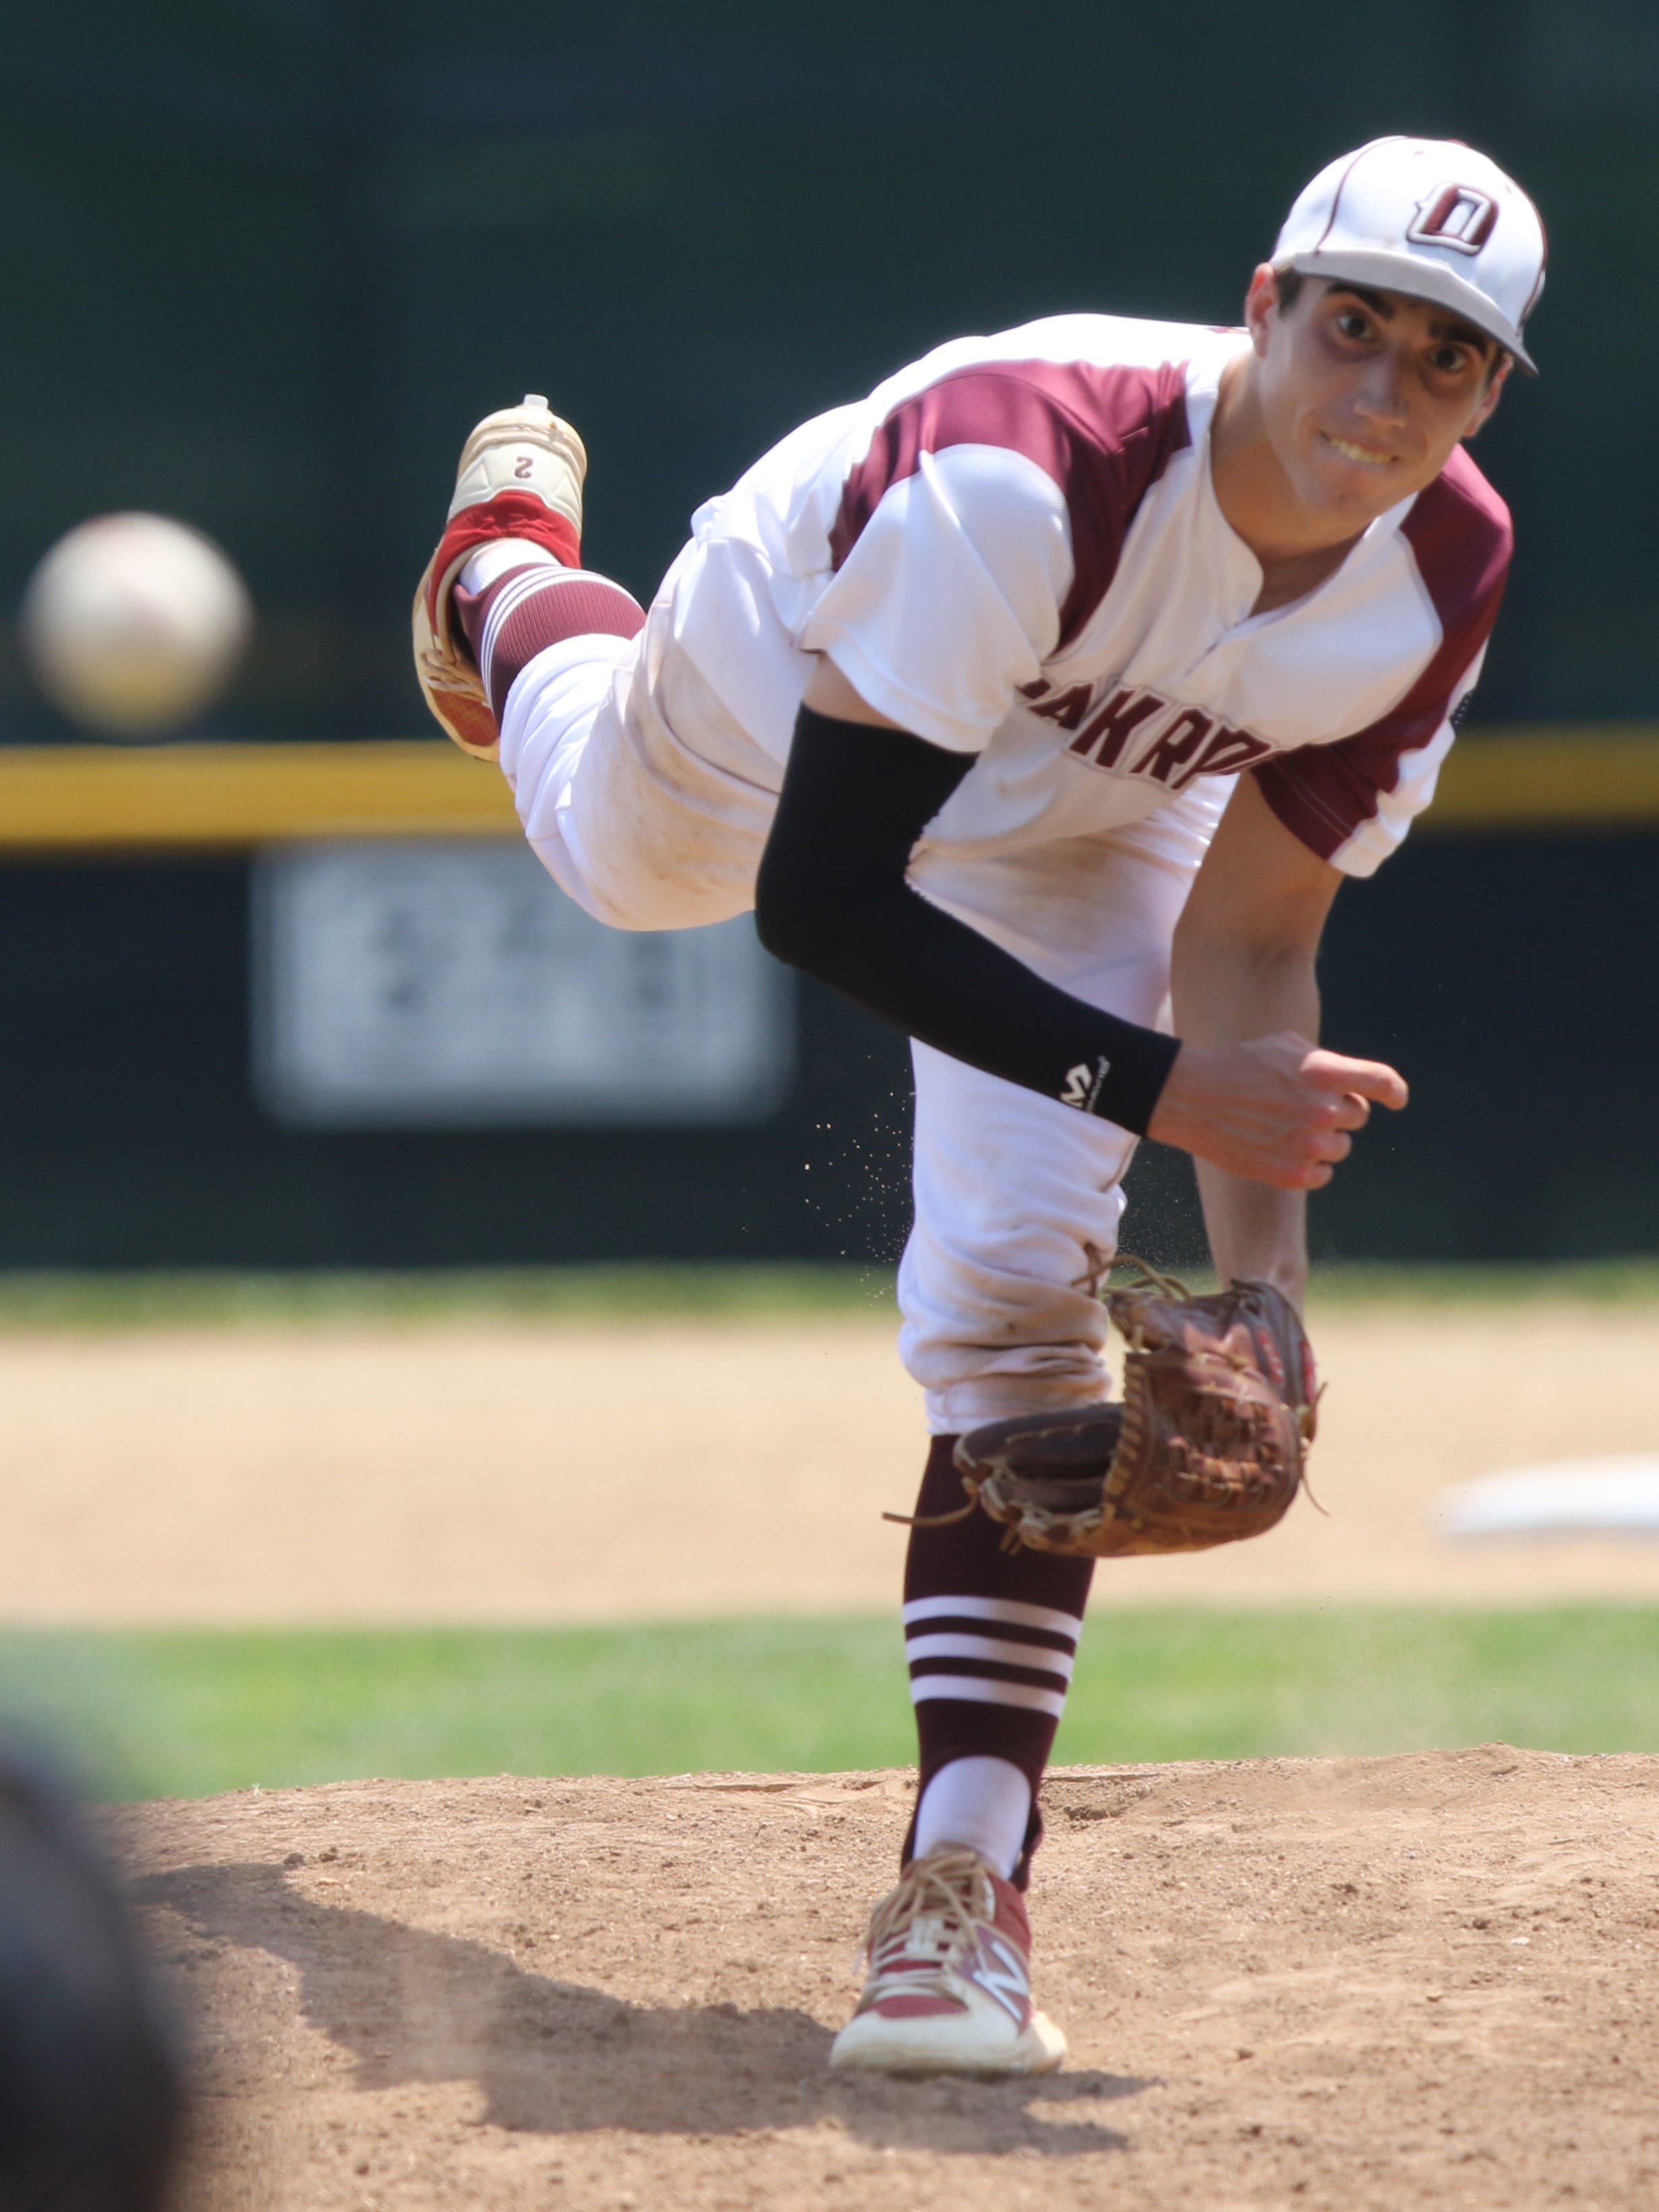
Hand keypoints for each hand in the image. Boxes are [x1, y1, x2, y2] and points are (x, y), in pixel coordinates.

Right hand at [1148, 1030, 1407, 1189]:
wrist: (1194, 1099)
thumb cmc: (1239, 1066)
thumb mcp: (1285, 1046)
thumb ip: (1325, 1063)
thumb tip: (1350, 1083)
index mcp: (1325, 1072)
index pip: (1382, 1083)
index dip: (1393, 1092)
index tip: (1395, 1099)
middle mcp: (1324, 1110)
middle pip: (1356, 1117)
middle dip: (1338, 1112)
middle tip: (1304, 1106)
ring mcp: (1310, 1145)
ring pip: (1341, 1147)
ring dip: (1323, 1139)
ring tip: (1287, 1128)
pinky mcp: (1293, 1174)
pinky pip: (1323, 1174)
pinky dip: (1309, 1165)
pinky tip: (1283, 1150)